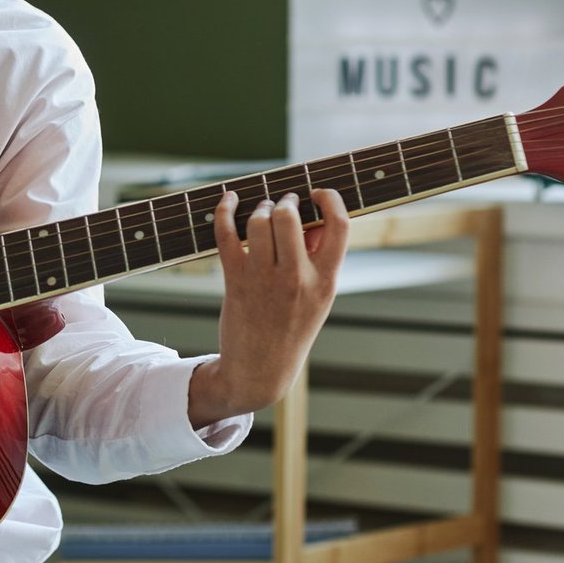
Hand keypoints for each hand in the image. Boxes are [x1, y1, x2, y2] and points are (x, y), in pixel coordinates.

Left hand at [187, 188, 349, 427]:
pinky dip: (224, 211)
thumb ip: (317, 260)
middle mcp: (297, 278)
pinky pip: (227, 234)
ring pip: (258, 221)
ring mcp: (264, 279)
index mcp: (326, 281)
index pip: (339, 225)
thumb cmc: (291, 329)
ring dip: (258, 208)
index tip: (317, 192)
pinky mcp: (236, 281)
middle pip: (289, 216)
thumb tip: (310, 219)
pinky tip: (228, 200)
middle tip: (282, 204)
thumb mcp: (318, 299)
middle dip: (284, 201)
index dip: (330, 199)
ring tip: (260, 212)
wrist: (260, 370)